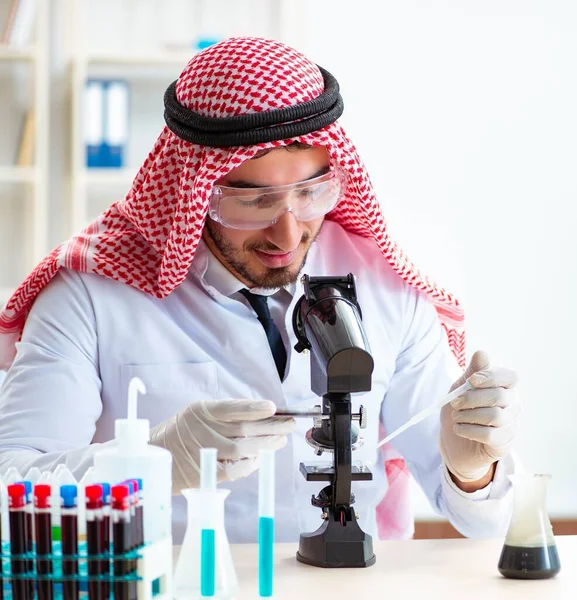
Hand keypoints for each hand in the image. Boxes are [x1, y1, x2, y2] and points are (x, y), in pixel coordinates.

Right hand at [150, 398, 294, 493]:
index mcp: (200, 411)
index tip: (273, 408)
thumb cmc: (182, 432)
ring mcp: (203, 451)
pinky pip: (234, 469)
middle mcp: (201, 429)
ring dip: (265, 445)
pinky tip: (260, 459)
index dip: (254, 408)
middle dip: (270, 427)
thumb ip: (225, 413)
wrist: (156, 456)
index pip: (232, 408)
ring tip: (280, 441)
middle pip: (243, 428)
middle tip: (288, 425)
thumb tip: (261, 414)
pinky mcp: (205, 472)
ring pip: (242, 448)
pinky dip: (250, 464)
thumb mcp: (197, 414)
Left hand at [439, 350, 520, 483]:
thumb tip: (482, 353)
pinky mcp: (504, 444)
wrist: (454, 441)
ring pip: (495, 416)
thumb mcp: (461, 387)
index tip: (471, 381)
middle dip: (471, 398)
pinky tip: (459, 429)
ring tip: (456, 417)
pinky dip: (469, 430)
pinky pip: (490, 435)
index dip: (491, 377)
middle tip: (454, 403)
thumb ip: (473, 371)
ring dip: (468, 415)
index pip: (510, 377)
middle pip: (499, 396)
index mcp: (504, 388)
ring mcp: (511, 425)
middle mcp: (513, 405)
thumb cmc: (461, 410)